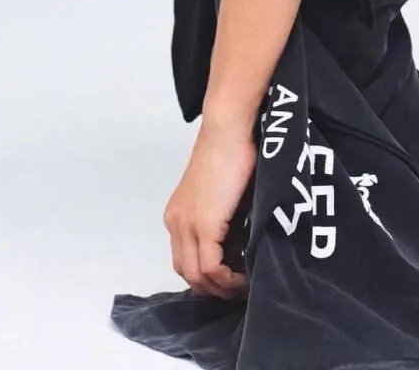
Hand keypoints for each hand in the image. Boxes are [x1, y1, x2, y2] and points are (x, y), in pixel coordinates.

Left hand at [163, 118, 257, 299]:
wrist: (227, 130)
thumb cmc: (231, 151)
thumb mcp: (220, 191)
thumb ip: (221, 216)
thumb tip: (237, 240)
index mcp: (178, 215)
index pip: (185, 259)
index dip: (206, 275)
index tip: (230, 278)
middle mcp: (176, 223)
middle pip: (187, 272)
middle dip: (212, 287)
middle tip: (237, 289)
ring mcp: (187, 225)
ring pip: (196, 275)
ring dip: (220, 287)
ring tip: (243, 285)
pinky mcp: (204, 225)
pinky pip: (210, 267)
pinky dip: (226, 278)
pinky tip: (243, 276)